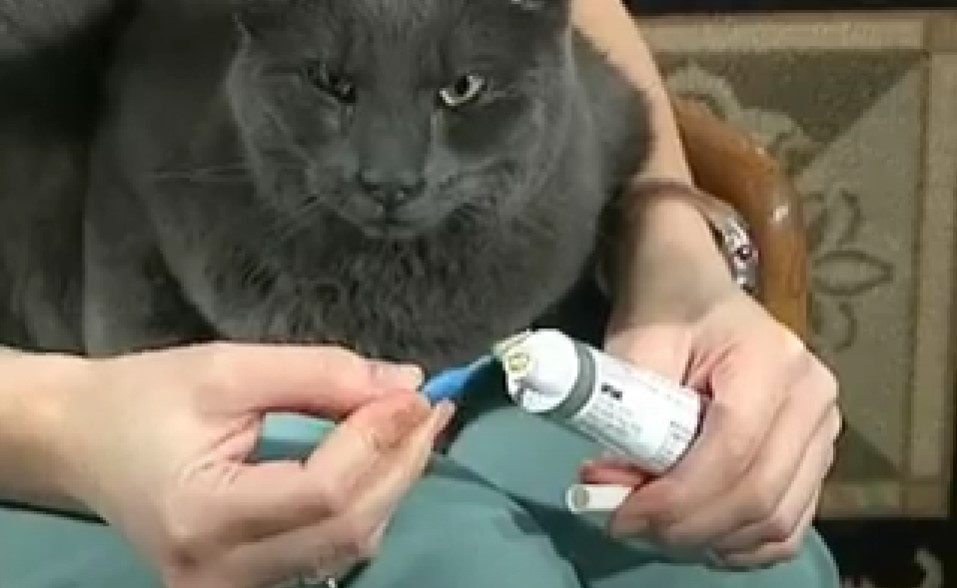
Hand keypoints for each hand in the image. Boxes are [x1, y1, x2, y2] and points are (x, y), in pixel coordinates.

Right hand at [51, 343, 451, 587]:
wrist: (84, 441)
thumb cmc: (145, 398)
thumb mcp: (228, 368)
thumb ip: (319, 374)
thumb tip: (405, 382)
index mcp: (201, 514)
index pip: (322, 491)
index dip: (378, 440)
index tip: (414, 394)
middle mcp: (218, 572)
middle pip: (347, 527)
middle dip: (400, 463)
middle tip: (431, 408)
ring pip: (347, 546)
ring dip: (390, 485)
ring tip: (412, 429)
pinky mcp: (243, 585)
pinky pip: (327, 551)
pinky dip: (363, 504)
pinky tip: (378, 461)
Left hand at [584, 267, 840, 567]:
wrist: (696, 289)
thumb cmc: (665, 311)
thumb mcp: (635, 345)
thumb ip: (626, 416)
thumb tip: (615, 488)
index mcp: (771, 359)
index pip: (733, 450)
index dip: (677, 497)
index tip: (621, 513)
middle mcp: (814, 397)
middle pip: (759, 495)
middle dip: (686, 526)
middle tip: (627, 524)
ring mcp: (824, 430)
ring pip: (777, 521)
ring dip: (709, 540)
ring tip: (653, 526)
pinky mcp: (817, 457)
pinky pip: (789, 525)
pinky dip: (741, 544)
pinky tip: (697, 535)